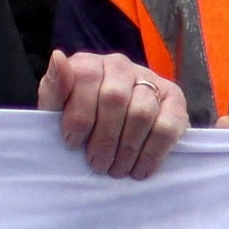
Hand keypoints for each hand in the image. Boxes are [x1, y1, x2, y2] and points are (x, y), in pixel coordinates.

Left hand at [47, 50, 187, 180]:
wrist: (106, 130)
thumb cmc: (76, 119)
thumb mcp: (56, 107)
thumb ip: (54, 87)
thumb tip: (58, 57)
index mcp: (89, 63)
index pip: (86, 77)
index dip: (79, 114)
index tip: (72, 144)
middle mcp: (120, 65)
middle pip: (115, 99)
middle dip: (104, 139)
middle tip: (98, 165)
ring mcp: (150, 80)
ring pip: (142, 113)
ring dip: (128, 149)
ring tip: (117, 170)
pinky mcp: (174, 99)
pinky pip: (168, 126)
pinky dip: (153, 152)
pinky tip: (140, 169)